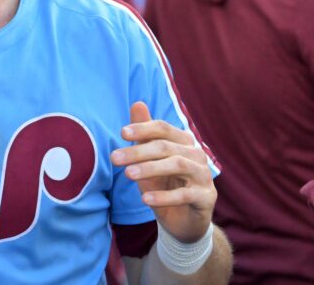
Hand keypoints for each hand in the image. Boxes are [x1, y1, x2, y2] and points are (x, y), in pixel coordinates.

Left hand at [111, 102, 215, 243]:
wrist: (183, 219)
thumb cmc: (164, 183)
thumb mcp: (149, 159)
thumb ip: (144, 134)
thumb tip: (137, 103)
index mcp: (183, 141)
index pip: (163, 129)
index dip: (143, 128)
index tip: (122, 133)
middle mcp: (196, 155)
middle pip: (166, 147)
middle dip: (138, 152)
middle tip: (114, 158)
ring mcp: (204, 176)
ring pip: (177, 166)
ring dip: (150, 169)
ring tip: (127, 175)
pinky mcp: (207, 197)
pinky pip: (185, 194)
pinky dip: (164, 196)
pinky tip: (145, 199)